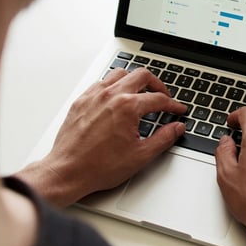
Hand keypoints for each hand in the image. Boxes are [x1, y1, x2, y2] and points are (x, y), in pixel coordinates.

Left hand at [17, 67, 186, 206]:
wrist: (67, 172)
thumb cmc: (99, 166)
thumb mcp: (140, 156)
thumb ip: (164, 138)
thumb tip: (177, 128)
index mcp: (128, 107)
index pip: (158, 99)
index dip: (173, 105)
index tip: (177, 110)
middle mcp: (111, 96)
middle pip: (142, 76)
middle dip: (158, 85)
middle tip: (164, 96)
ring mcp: (94, 96)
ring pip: (120, 74)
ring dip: (134, 80)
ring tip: (141, 92)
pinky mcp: (81, 101)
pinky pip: (101, 82)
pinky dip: (114, 86)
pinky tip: (116, 97)